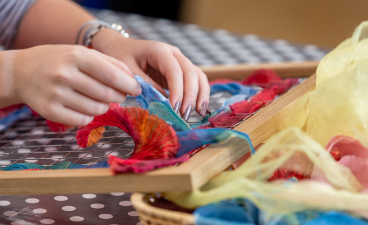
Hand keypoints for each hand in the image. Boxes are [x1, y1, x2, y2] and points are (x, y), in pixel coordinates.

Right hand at [10, 45, 141, 125]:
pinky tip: (86, 107)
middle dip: (120, 97)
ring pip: (96, 109)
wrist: (23, 72)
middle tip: (121, 95)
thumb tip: (134, 80)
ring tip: (101, 99)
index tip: (138, 89)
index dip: (129, 85)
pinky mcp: (49, 111)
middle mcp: (64, 74)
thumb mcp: (83, 53)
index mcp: (76, 56)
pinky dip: (90, 115)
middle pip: (106, 95)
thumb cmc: (61, 61)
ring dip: (105, 106)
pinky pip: (82, 120)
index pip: (111, 75)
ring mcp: (55, 94)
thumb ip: (110, 63)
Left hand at [93, 29, 210, 120]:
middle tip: (185, 115)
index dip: (177, 90)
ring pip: (198, 76)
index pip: (174, 71)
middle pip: (190, 73)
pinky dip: (200, 93)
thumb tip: (163, 101)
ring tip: (199, 113)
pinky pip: (196, 80)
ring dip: (200, 95)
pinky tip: (201, 108)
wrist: (121, 47)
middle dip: (191, 95)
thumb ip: (145, 84)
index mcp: (159, 50)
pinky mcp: (181, 70)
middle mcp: (174, 53)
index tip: (174, 109)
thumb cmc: (121, 57)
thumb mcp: (127, 71)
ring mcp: (180, 61)